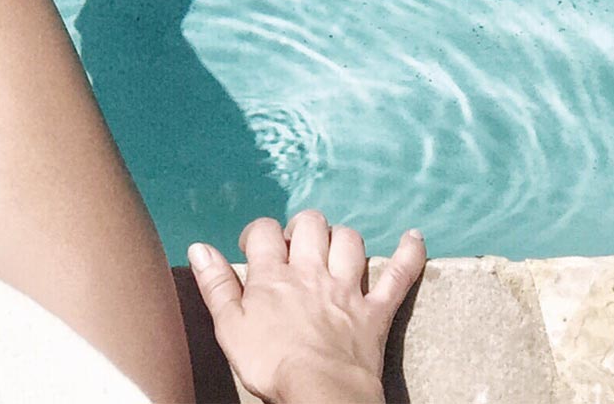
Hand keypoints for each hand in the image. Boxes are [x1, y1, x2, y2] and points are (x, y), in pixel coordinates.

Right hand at [187, 210, 425, 403]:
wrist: (320, 393)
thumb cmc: (269, 364)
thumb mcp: (229, 327)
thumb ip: (215, 285)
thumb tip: (199, 248)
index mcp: (273, 276)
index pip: (263, 232)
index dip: (257, 233)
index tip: (254, 248)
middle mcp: (311, 272)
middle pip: (310, 225)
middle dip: (302, 227)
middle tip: (295, 246)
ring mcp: (347, 289)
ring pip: (349, 242)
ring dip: (341, 238)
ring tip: (333, 247)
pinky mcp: (376, 311)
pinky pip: (399, 275)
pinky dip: (409, 254)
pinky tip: (414, 238)